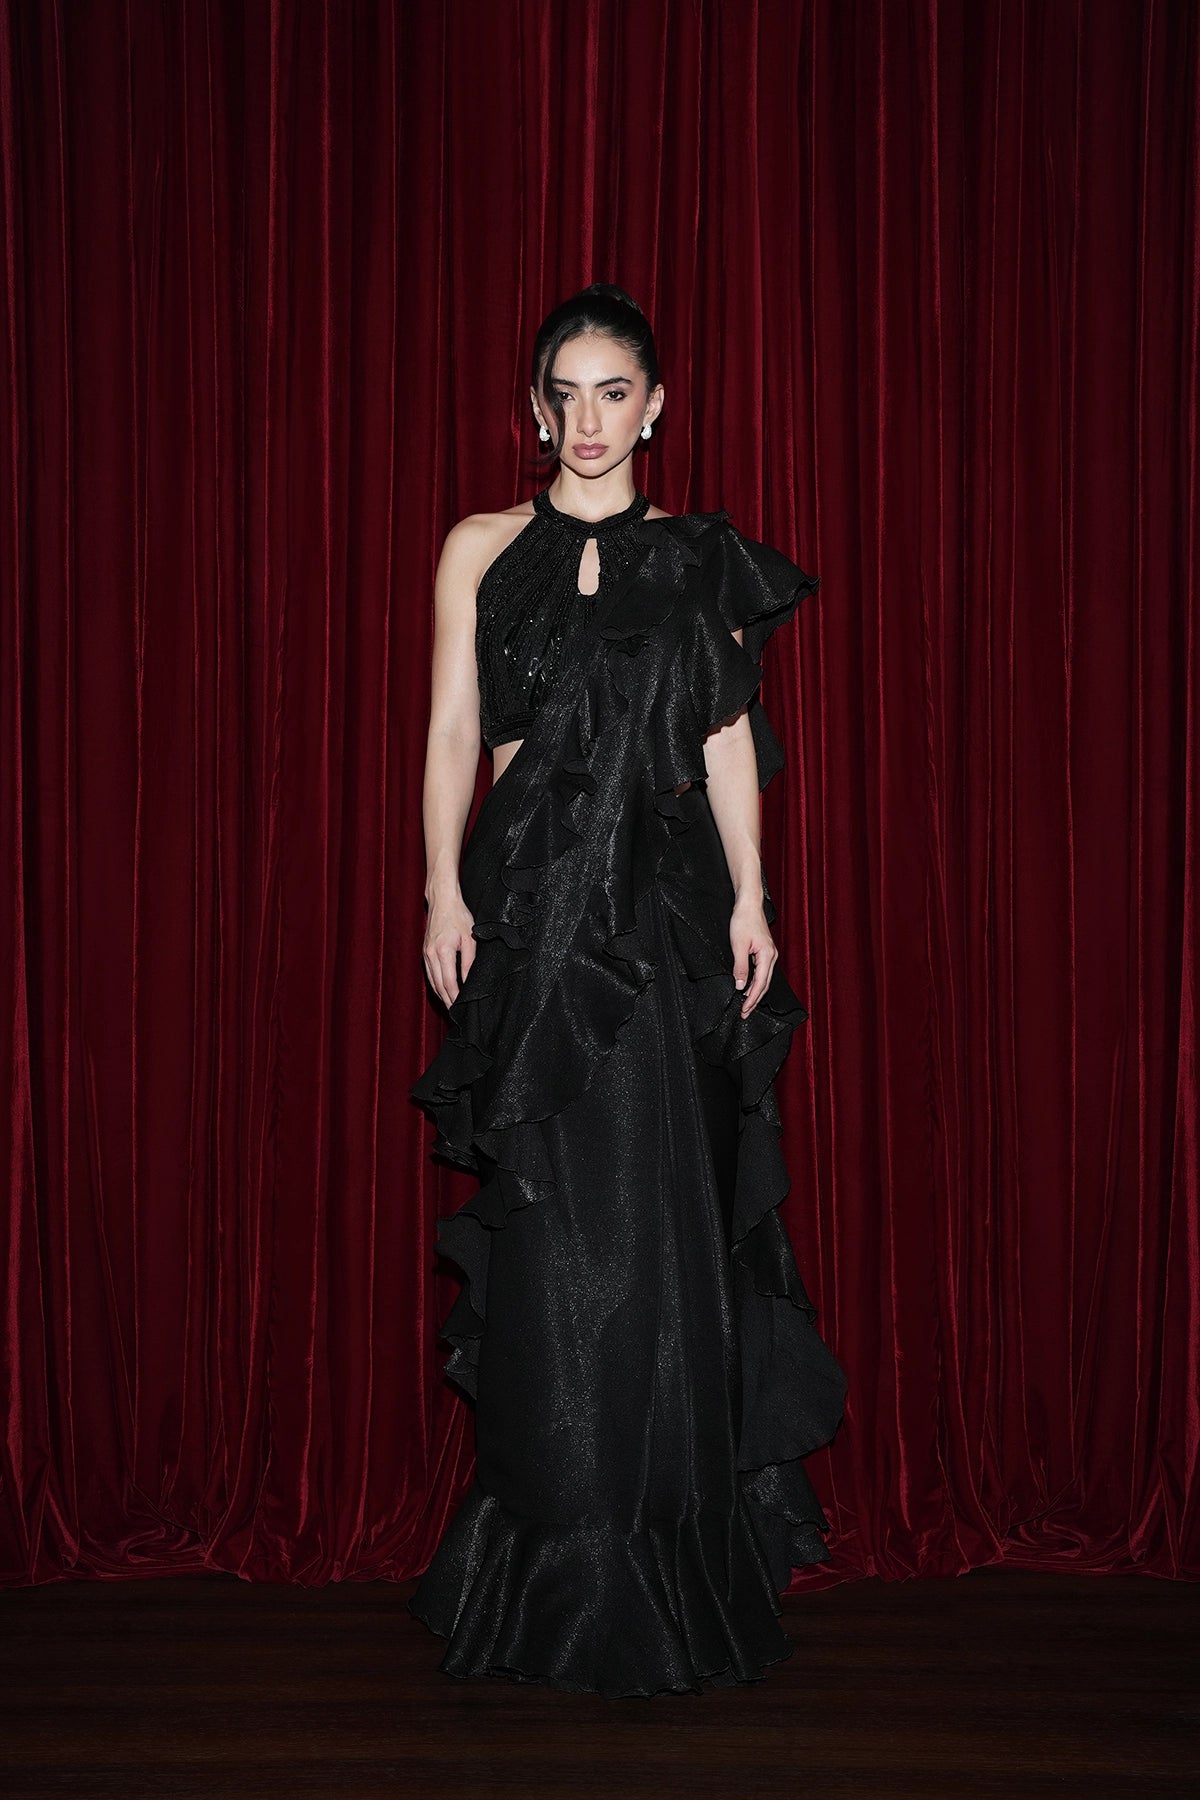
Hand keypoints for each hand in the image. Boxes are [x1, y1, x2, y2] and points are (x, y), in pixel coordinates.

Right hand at [423, 893, 476, 1007]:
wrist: (442, 901)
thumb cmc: (458, 916)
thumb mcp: (469, 939)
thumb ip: (469, 961)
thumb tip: (469, 980)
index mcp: (442, 951)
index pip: (448, 982)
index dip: (454, 996)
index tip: (460, 1006)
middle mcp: (431, 955)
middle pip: (438, 985)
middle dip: (447, 999)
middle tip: (455, 1012)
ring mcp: (425, 953)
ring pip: (432, 980)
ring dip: (440, 994)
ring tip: (449, 1004)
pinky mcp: (425, 951)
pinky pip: (429, 972)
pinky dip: (435, 984)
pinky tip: (442, 989)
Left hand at [730, 895, 776, 1017]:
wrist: (748, 904)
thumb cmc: (743, 920)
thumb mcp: (738, 945)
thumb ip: (740, 967)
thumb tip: (740, 986)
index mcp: (767, 956)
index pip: (760, 984)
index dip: (752, 999)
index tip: (744, 1010)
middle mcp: (771, 956)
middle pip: (764, 985)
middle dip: (755, 1000)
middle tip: (745, 1013)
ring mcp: (769, 953)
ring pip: (764, 979)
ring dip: (755, 993)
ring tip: (747, 1005)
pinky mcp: (765, 951)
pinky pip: (762, 972)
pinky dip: (756, 982)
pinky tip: (749, 987)